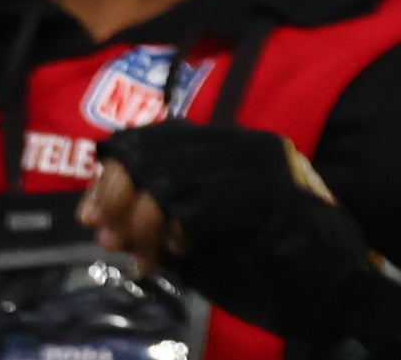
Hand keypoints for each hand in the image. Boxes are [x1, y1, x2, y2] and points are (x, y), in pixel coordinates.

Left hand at [85, 123, 400, 343]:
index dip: (109, 177)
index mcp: (216, 140)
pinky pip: (199, 206)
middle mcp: (233, 142)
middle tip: (108, 239)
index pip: (145, 141)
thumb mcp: (193, 218)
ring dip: (145, 224)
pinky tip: (181, 249)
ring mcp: (252, 165)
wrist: (329, 275)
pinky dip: (179, 230)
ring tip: (144, 256)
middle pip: (151, 157)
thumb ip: (152, 207)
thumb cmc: (257, 247)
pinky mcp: (264, 195)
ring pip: (169, 183)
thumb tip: (92, 213)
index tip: (87, 215)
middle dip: (117, 200)